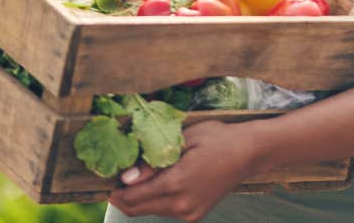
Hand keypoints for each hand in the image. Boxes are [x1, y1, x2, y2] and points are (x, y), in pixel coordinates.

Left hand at [107, 119, 262, 221]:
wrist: (247, 153)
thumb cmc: (215, 138)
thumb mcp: (183, 139)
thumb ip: (152, 161)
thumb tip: (126, 177)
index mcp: (176, 184)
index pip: (133, 199)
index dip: (115, 191)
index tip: (107, 178)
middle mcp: (181, 206)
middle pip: (138, 209)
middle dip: (123, 196)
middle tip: (117, 176)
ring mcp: (189, 214)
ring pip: (151, 211)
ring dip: (140, 197)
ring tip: (140, 174)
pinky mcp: (194, 215)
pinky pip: (165, 210)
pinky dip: (156, 199)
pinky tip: (160, 180)